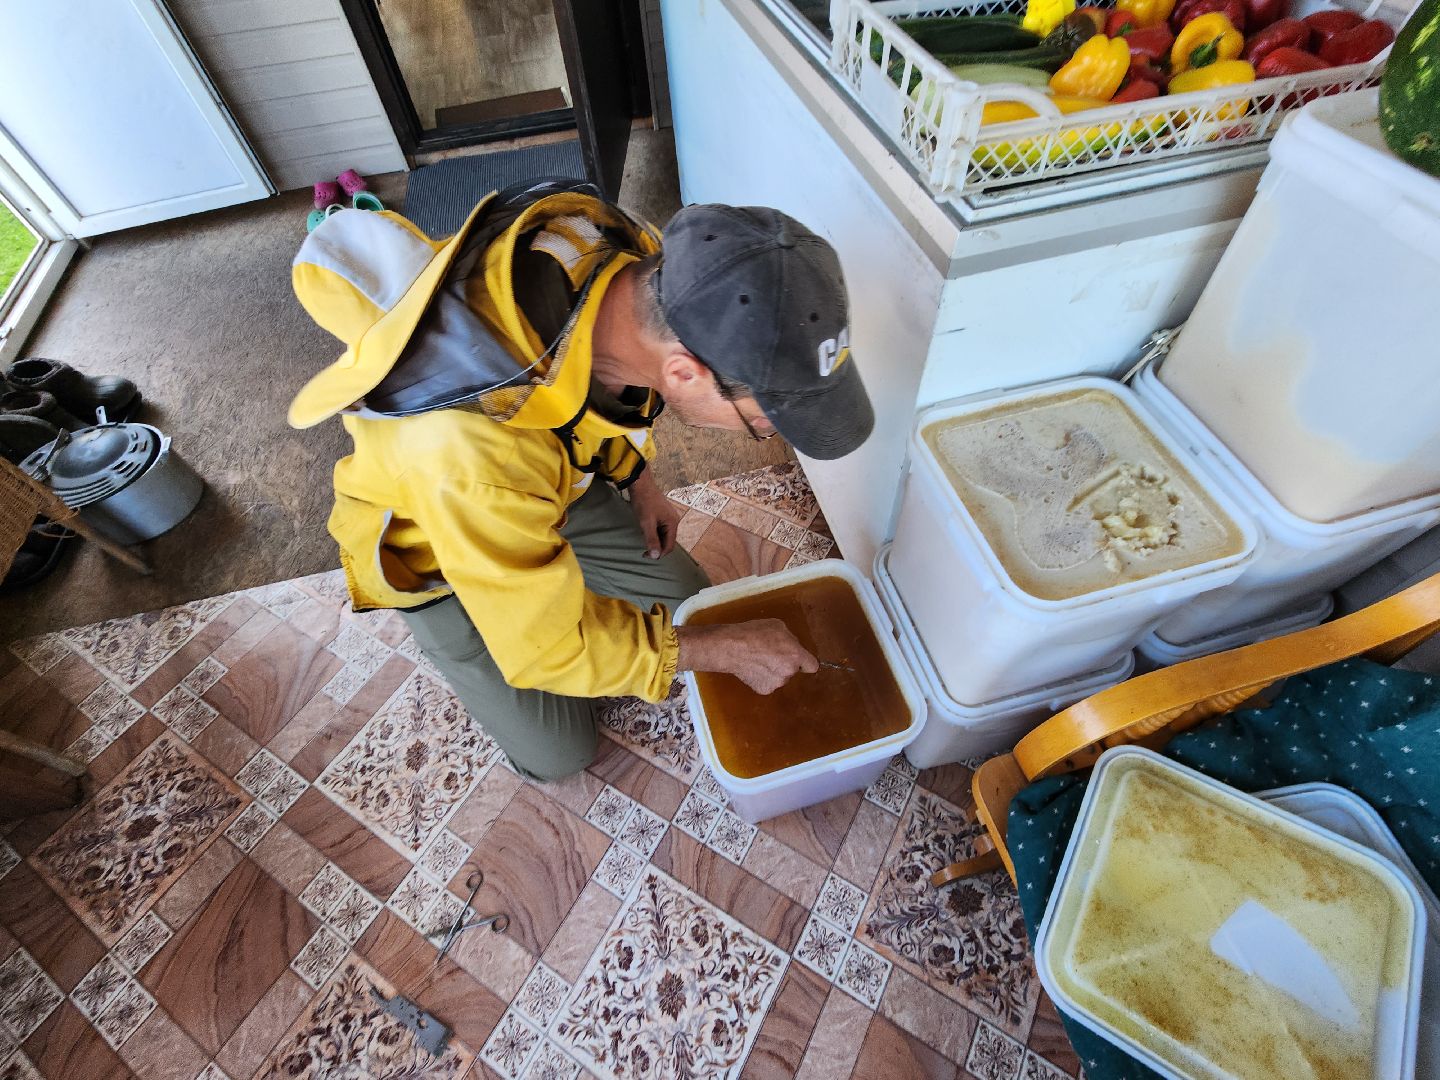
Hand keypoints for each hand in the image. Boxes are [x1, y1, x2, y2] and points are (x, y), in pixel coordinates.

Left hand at [628, 472, 681, 558]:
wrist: (641, 484)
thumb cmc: (644, 502)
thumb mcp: (646, 523)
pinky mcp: (663, 515)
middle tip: (644, 550)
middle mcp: (674, 521)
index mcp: (673, 523)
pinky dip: (654, 533)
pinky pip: (661, 529)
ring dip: (655, 540)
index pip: (669, 546)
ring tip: (644, 539)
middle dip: (657, 547)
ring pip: (664, 535)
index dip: (659, 553)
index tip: (646, 555)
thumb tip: (656, 556)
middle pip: (668, 541)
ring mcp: (669, 517)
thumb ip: (652, 539)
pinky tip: (645, 531)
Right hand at [677, 619, 818, 694]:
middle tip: (770, 654)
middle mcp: (789, 672)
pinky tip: (752, 668)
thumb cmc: (754, 633)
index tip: (799, 660)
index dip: (805, 662)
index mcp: (796, 655)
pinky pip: (768, 683)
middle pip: (793, 670)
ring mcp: (776, 683)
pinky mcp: (764, 690)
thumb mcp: (777, 626)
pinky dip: (762, 677)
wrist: (730, 648)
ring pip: (780, 677)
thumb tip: (792, 646)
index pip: (812, 666)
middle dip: (785, 663)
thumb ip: (790, 639)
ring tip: (758, 660)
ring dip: (773, 671)